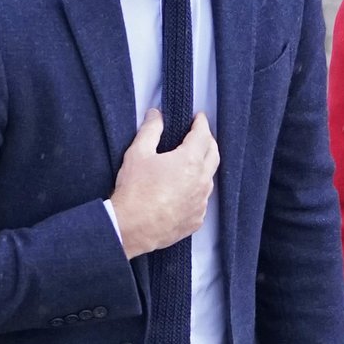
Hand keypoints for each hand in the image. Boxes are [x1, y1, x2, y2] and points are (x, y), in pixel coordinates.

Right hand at [110, 109, 219, 258]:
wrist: (130, 228)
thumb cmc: (134, 191)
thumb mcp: (138, 153)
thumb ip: (150, 130)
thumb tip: (155, 115)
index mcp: (189, 161)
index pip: (203, 135)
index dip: (201, 123)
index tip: (199, 118)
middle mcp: (201, 181)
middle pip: (213, 154)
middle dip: (208, 141)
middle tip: (199, 135)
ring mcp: (200, 202)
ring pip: (209, 178)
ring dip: (204, 166)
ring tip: (192, 162)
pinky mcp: (196, 219)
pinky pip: (202, 200)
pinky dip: (197, 191)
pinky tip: (186, 190)